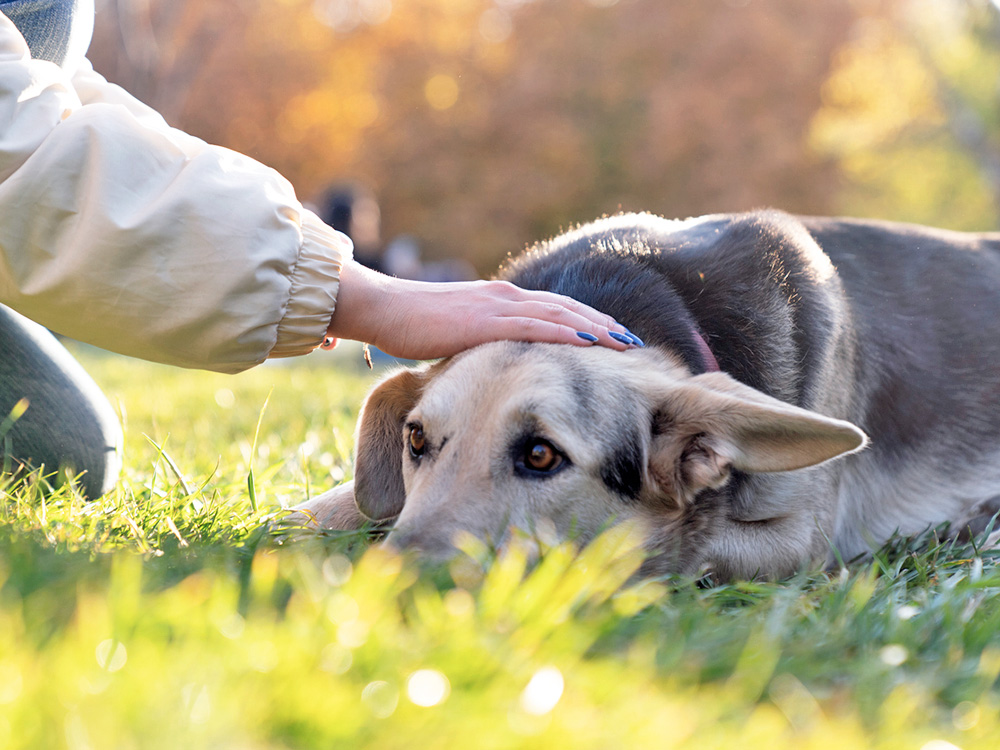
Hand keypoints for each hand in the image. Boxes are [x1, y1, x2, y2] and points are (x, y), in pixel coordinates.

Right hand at [323, 260, 637, 360]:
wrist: (382, 308)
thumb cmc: (410, 325)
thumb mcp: (454, 334)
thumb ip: (478, 343)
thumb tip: (491, 364)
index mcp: (499, 300)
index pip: (553, 309)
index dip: (586, 322)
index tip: (612, 337)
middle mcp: (505, 297)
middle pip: (566, 309)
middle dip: (602, 325)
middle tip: (634, 341)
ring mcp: (497, 306)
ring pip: (560, 315)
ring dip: (596, 329)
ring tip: (625, 343)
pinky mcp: (486, 320)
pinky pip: (536, 327)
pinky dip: (567, 334)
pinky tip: (591, 343)